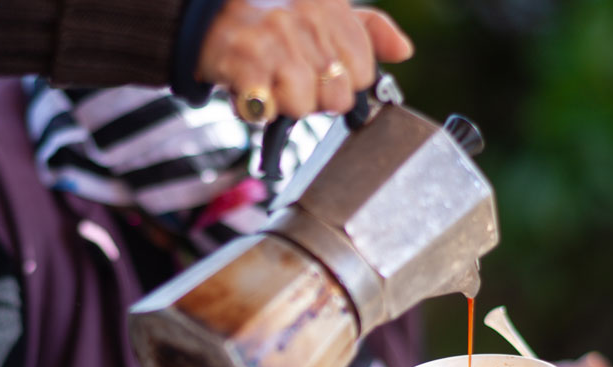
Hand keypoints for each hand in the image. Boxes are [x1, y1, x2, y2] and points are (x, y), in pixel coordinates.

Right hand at [196, 0, 413, 119]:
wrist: (208, 11)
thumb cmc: (270, 15)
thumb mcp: (324, 10)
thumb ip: (367, 30)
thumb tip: (403, 50)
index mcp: (332, 11)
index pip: (363, 72)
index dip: (343, 83)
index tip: (320, 74)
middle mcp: (308, 23)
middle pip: (337, 96)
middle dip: (315, 98)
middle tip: (290, 80)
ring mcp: (277, 42)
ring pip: (304, 107)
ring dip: (283, 104)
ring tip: (268, 83)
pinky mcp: (246, 62)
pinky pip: (267, 109)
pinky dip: (257, 110)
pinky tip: (250, 91)